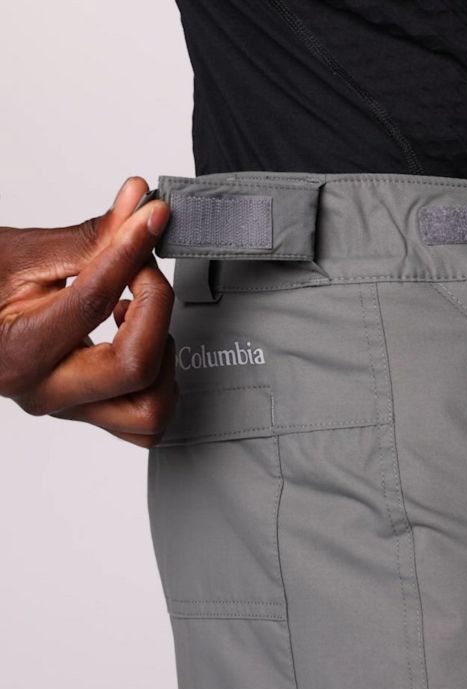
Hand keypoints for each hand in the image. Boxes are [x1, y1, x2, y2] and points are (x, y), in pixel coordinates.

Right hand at [0, 176, 175, 446]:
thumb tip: (138, 204)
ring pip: (151, 412)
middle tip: (142, 273)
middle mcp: (46, 391)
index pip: (94, 303)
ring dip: (162, 356)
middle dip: (155, 309)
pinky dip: (158, 382)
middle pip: (137, 370)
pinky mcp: (88, 411)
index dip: (131, 252)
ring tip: (135, 317)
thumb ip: (89, 236)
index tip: (149, 219)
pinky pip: (146, 420)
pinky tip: (136, 343)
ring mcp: (69, 408)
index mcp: (18, 352)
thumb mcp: (21, 255)